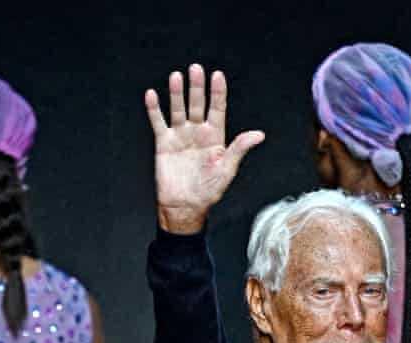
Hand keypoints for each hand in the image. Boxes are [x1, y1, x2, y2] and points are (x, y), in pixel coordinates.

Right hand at [144, 64, 264, 234]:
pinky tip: (152, 95)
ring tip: (177, 77)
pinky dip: (154, 109)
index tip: (218, 76)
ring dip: (177, 93)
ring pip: (178, 109)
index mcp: (215, 138)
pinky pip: (158, 122)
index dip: (218, 93)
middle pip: (197, 104)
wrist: (185, 206)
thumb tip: (258, 135)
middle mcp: (197, 133)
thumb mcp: (227, 169)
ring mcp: (180, 136)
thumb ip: (240, 148)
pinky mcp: (164, 143)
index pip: (217, 110)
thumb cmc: (209, 191)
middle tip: (196, 69)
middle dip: (197, 87)